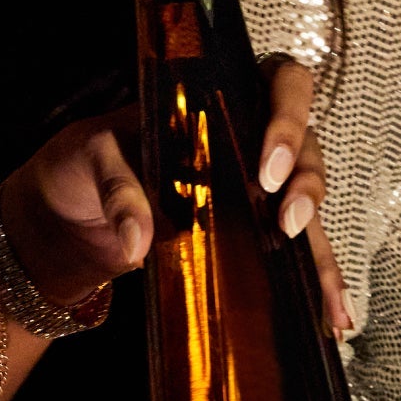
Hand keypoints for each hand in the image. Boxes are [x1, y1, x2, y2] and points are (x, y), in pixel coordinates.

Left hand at [0, 69, 349, 333]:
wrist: (68, 214)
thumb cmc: (85, 164)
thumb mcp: (92, 159)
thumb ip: (118, 189)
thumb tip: (138, 242)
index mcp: (219, 101)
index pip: (282, 83)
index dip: (288, 118)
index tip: (266, 168)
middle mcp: (250, 140)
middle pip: (308, 148)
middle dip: (307, 185)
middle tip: (285, 221)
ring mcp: (255, 191)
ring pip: (309, 208)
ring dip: (322, 250)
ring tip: (328, 296)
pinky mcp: (251, 234)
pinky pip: (295, 253)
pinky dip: (316, 285)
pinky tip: (332, 317)